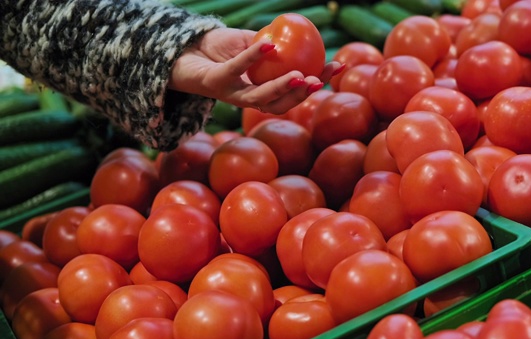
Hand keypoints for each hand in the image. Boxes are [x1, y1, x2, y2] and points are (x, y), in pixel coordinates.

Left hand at [168, 27, 342, 113]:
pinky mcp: (215, 83)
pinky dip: (253, 57)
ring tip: (300, 75)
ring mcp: (232, 94)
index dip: (318, 83)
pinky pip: (237, 70)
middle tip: (319, 81)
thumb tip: (304, 34)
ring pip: (261, 99)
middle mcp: (249, 99)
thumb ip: (274, 44)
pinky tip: (268, 45)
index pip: (295, 92)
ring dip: (282, 88)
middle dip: (302, 95)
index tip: (338, 67)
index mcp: (263, 91)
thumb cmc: (220, 50)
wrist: (184, 52)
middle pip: (281, 104)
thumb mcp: (252, 44)